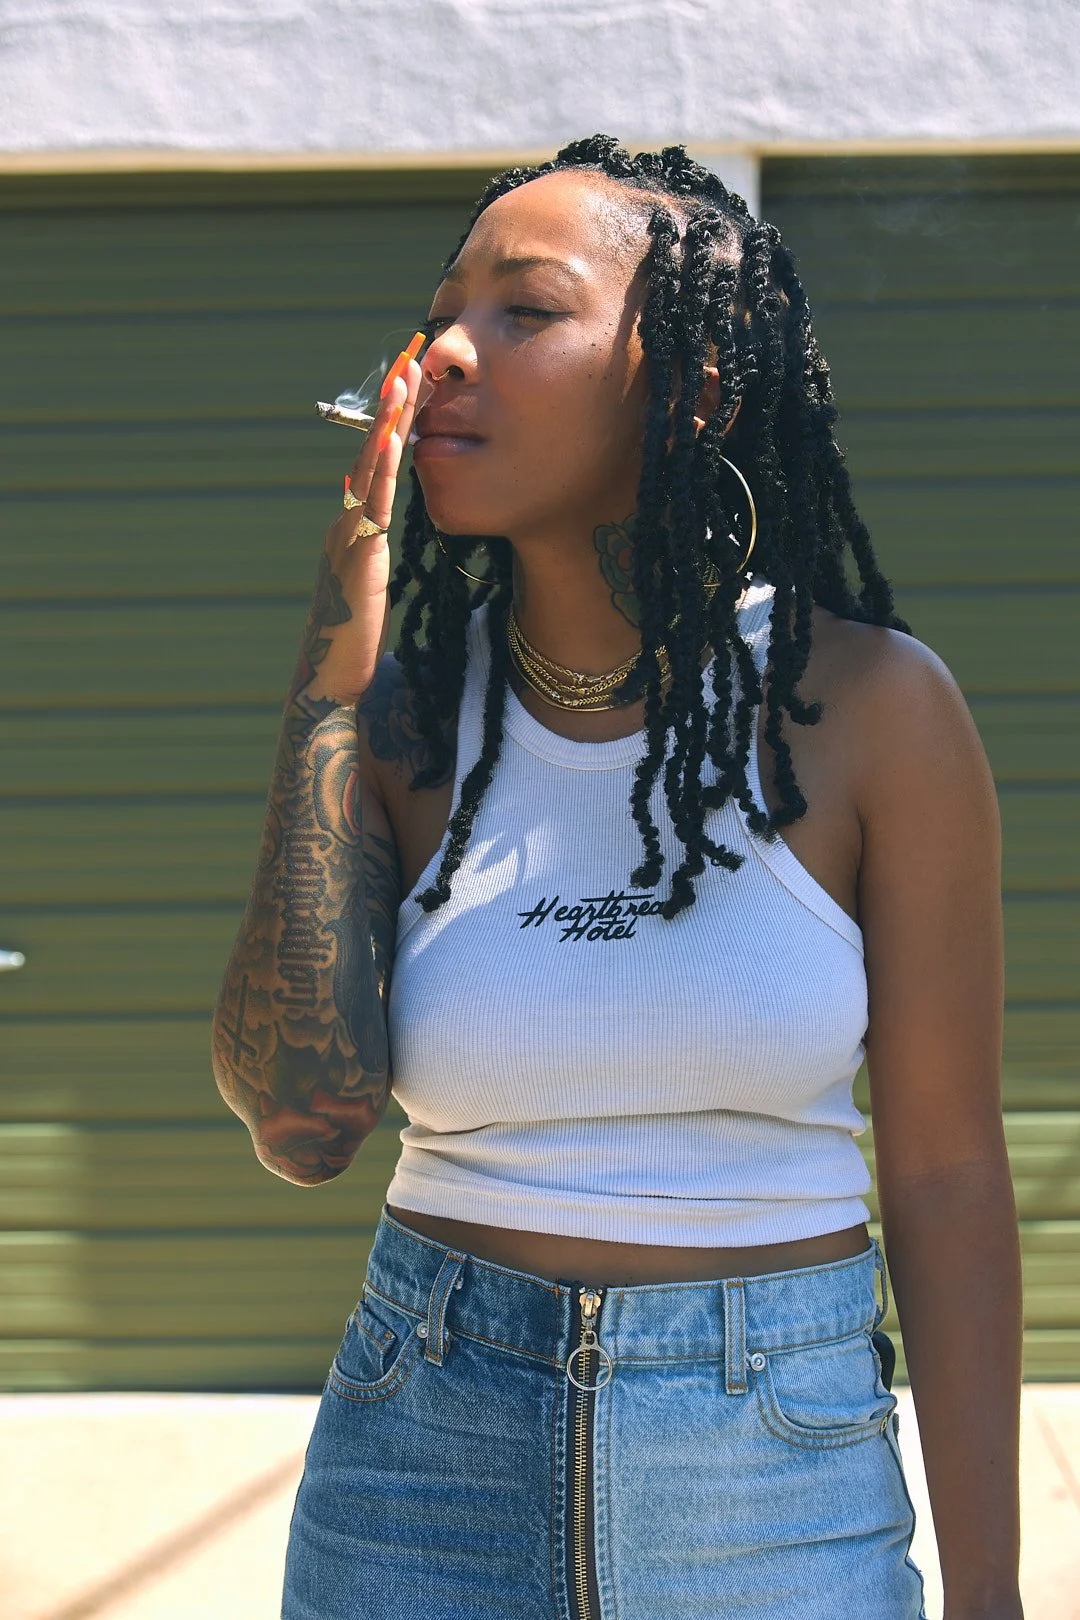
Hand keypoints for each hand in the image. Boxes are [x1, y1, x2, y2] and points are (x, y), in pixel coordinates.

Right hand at [303, 355, 424, 704]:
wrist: (329, 685)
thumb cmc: (352, 645)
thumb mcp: (367, 586)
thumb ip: (369, 550)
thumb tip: (370, 520)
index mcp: (350, 530)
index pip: (375, 464)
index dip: (393, 421)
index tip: (411, 380)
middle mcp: (344, 525)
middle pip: (370, 452)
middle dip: (391, 404)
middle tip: (410, 355)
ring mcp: (347, 538)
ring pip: (370, 468)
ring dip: (389, 420)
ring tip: (406, 377)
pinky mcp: (357, 557)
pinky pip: (372, 502)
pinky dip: (382, 466)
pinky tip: (396, 435)